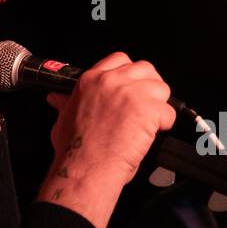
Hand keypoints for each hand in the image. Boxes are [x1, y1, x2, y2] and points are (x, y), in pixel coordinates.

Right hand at [37, 52, 175, 227]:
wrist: (85, 168)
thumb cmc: (74, 150)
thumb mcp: (63, 119)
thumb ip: (65, 103)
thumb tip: (57, 98)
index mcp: (91, 80)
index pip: (120, 60)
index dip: (131, 74)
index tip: (133, 87)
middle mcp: (112, 82)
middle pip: (146, 69)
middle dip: (150, 86)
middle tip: (147, 105)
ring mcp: (131, 94)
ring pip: (161, 89)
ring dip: (159, 105)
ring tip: (150, 122)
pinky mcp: (148, 110)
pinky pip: (169, 112)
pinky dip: (165, 125)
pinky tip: (152, 135)